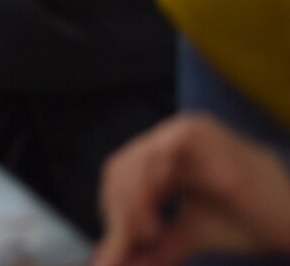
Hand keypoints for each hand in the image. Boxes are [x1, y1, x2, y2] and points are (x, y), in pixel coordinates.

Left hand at [95, 114, 289, 265]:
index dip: (113, 209)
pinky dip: (152, 178)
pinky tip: (157, 209)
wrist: (289, 221)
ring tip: (150, 232)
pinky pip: (163, 149)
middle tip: (135, 239)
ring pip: (136, 160)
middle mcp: (167, 141)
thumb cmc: (244, 223)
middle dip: (120, 208)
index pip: (119, 177)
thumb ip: (153, 246)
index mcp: (161, 160)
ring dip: (134, 199)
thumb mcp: (188, 234)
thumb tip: (110, 263)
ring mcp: (182, 132)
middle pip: (121, 168)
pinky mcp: (199, 131)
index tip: (120, 245)